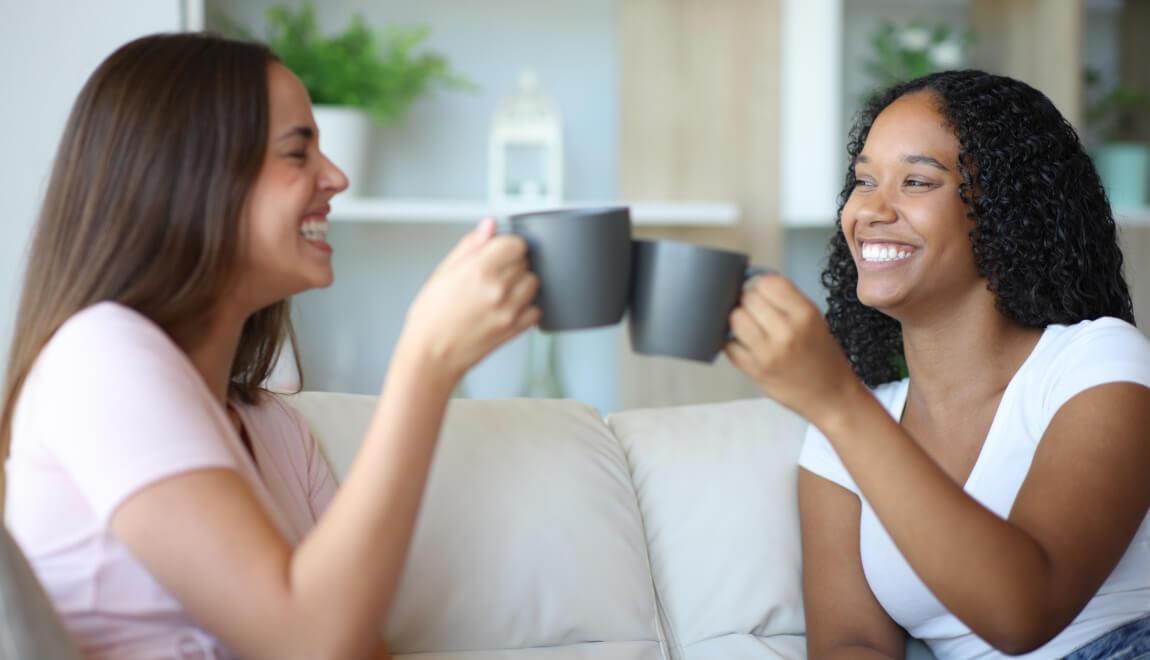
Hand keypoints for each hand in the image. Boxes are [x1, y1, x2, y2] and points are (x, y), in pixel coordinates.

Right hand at [399, 219, 540, 381]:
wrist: (431, 355)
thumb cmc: (430, 317)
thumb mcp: (443, 273)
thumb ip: (470, 245)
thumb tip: (489, 225)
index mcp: (479, 270)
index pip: (516, 243)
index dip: (507, 245)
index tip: (499, 251)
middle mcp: (498, 289)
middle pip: (526, 261)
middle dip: (512, 263)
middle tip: (493, 273)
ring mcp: (510, 310)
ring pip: (534, 283)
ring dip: (522, 282)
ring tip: (500, 290)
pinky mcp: (516, 328)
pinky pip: (536, 309)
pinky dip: (527, 306)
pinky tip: (508, 307)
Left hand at [724, 274, 862, 424]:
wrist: (833, 396)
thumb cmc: (823, 357)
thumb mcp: (816, 321)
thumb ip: (786, 301)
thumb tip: (753, 282)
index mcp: (805, 314)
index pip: (768, 282)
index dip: (762, 285)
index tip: (764, 293)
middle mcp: (787, 332)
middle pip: (748, 298)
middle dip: (749, 302)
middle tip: (757, 313)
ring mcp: (768, 353)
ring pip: (735, 319)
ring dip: (738, 320)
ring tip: (750, 328)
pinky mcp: (755, 371)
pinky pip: (729, 345)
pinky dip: (733, 343)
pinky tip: (746, 345)